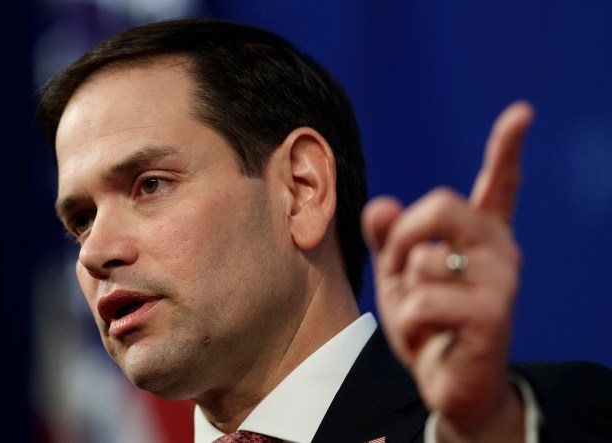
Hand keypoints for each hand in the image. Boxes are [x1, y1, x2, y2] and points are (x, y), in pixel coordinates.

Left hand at [362, 101, 533, 440]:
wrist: (447, 384)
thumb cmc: (428, 323)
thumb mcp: (398, 275)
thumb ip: (387, 238)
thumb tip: (382, 204)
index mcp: (480, 236)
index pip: (498, 185)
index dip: (507, 147)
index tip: (521, 113)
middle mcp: (499, 251)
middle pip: (442, 203)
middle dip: (402, 236)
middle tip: (399, 268)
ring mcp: (500, 281)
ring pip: (423, 259)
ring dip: (403, 292)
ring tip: (423, 316)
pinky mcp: (491, 315)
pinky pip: (422, 300)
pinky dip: (408, 323)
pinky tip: (427, 338)